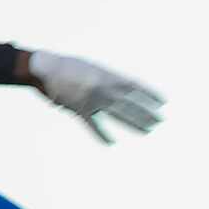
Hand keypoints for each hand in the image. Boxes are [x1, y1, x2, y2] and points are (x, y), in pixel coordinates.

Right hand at [26, 52, 164, 141]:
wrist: (45, 68)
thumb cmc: (67, 66)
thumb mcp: (92, 67)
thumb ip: (106, 79)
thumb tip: (119, 90)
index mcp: (107, 76)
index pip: (135, 86)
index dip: (149, 94)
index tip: (163, 101)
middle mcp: (104, 88)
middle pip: (131, 103)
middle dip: (146, 113)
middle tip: (160, 121)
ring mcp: (93, 100)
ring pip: (118, 114)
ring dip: (134, 123)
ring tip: (147, 130)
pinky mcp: (79, 110)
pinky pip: (93, 125)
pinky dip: (102, 135)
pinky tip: (111, 142)